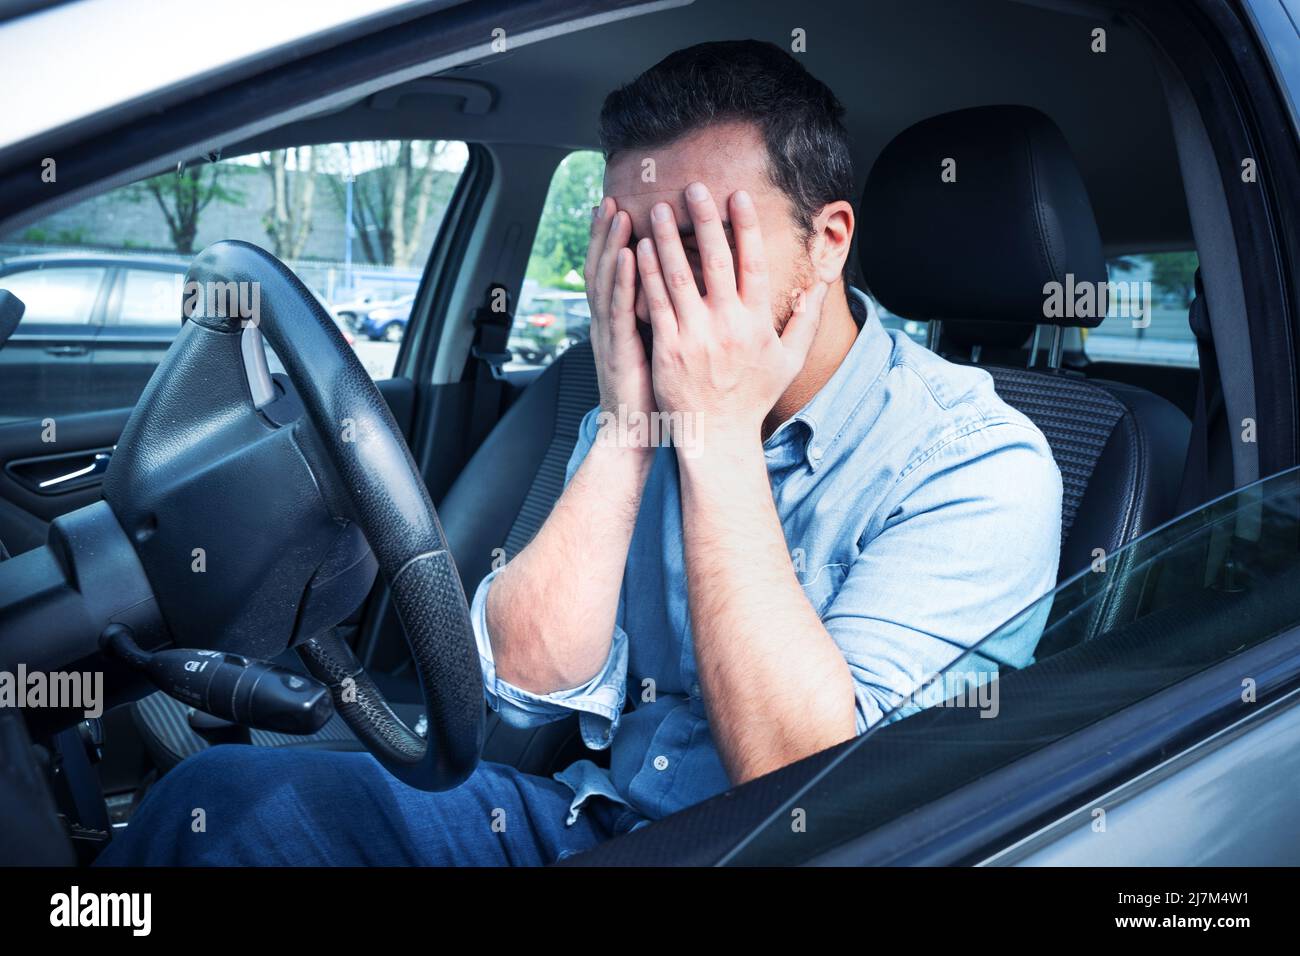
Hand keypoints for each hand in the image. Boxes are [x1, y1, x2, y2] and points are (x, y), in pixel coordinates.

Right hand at [584, 197, 655, 428]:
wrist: (634, 435)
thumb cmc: (652, 394)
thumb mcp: (655, 348)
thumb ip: (659, 318)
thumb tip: (678, 293)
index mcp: (616, 323)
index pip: (612, 273)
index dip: (611, 241)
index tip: (617, 208)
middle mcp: (608, 324)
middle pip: (602, 268)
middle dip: (605, 233)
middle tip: (610, 199)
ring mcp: (611, 336)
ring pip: (607, 282)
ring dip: (612, 245)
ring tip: (618, 212)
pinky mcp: (621, 351)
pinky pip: (621, 309)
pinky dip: (624, 279)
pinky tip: (631, 254)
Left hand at [635, 183, 826, 447]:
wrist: (718, 437)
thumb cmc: (753, 397)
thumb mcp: (790, 360)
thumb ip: (806, 318)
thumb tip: (821, 282)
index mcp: (758, 323)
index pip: (754, 264)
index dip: (746, 228)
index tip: (737, 197)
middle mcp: (728, 326)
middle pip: (716, 261)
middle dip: (705, 220)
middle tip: (694, 186)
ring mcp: (696, 337)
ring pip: (680, 277)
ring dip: (670, 239)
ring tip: (661, 209)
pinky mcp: (668, 349)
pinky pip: (657, 303)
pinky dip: (648, 274)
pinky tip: (642, 248)